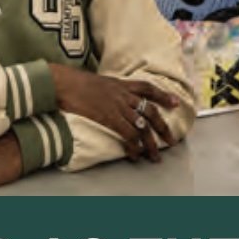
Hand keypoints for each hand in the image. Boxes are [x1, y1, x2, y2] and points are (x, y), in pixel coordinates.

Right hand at [50, 63, 179, 162]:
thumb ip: (106, 90)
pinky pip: (128, 134)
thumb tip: (106, 98)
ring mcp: (118, 106)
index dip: (163, 96)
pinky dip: (134, 146)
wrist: (63, 82)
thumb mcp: (95, 82)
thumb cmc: (72, 82)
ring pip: (143, 126)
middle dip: (163, 127)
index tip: (175, 103)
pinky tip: (135, 154)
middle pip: (151, 111)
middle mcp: (123, 95)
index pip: (147, 88)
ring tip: (155, 156)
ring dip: (151, 143)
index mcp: (120, 84)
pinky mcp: (109, 118)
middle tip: (171, 140)